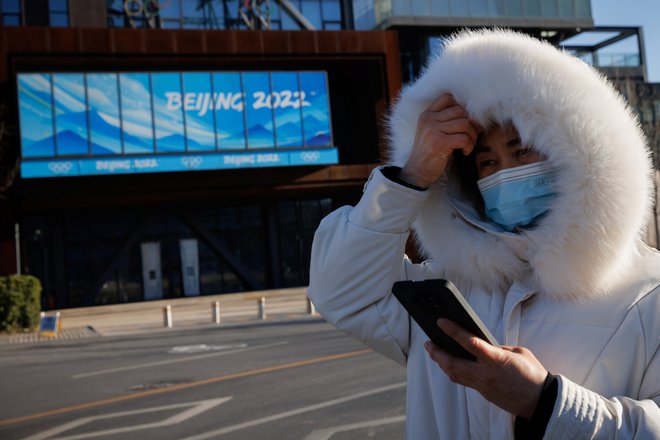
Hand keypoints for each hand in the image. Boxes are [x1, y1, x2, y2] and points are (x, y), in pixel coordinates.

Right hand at [399, 94, 482, 188]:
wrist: (417, 171)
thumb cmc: (429, 153)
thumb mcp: (432, 132)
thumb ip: (446, 121)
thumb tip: (474, 117)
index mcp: (427, 114)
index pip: (448, 98)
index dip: (461, 108)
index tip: (464, 121)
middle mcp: (429, 119)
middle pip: (460, 111)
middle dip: (471, 124)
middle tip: (470, 136)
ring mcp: (433, 130)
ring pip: (464, 124)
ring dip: (471, 136)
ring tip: (467, 145)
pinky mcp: (440, 143)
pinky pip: (463, 138)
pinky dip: (469, 146)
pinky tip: (464, 152)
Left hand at [424, 318, 547, 418]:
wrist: (541, 402)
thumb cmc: (533, 374)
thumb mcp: (518, 352)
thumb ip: (498, 347)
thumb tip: (484, 345)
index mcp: (497, 360)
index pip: (470, 343)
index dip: (453, 331)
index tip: (441, 321)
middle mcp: (486, 374)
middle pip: (454, 363)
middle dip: (437, 352)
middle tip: (428, 341)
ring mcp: (483, 385)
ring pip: (454, 374)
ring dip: (441, 362)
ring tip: (433, 351)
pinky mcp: (483, 393)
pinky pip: (462, 381)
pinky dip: (452, 371)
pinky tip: (448, 363)